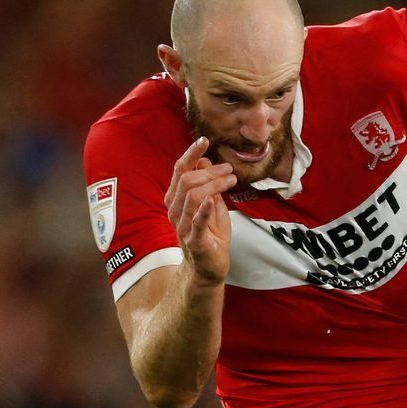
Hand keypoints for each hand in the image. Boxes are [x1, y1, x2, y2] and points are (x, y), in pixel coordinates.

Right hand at [164, 136, 235, 283]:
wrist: (209, 267)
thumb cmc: (211, 235)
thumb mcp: (212, 205)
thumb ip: (207, 185)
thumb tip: (204, 160)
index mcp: (177, 199)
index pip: (179, 170)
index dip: (191, 153)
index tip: (205, 140)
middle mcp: (175, 210)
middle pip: (188, 180)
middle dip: (211, 171)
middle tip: (229, 170)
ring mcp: (182, 225)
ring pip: (193, 196)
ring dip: (214, 184)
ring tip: (232, 180)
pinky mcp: (193, 239)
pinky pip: (196, 221)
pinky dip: (204, 209)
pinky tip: (213, 199)